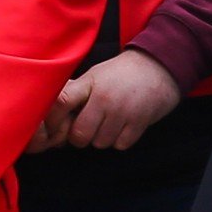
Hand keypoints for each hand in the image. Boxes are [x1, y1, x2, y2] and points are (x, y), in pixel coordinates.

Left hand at [53, 48, 184, 151]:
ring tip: (109, 123)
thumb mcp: (95, 75)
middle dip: (81, 137)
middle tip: (88, 128)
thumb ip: (76, 93)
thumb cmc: (122, 73)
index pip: (62, 102)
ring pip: (100, 143)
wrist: (160, 66)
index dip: (53, 120)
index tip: (55, 127)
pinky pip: (120, 145)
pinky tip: (124, 126)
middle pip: (80, 135)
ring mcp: (123, 111)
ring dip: (102, 138)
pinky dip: (120, 140)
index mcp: (90, 84)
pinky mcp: (140, 122)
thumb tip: (51, 113)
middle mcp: (104, 98)